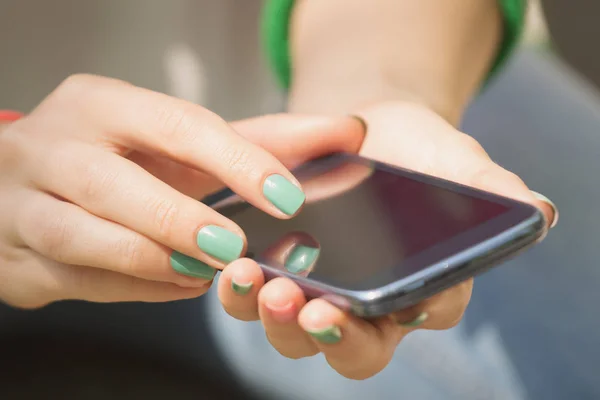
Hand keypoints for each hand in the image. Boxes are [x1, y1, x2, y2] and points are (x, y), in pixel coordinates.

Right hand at [0, 74, 355, 307]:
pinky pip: (75, 281)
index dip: (235, 160)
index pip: (174, 125)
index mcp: (100, 105)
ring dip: (151, 262)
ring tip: (206, 273)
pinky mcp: (14, 259)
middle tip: (236, 249)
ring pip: (81, 239)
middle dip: (179, 221)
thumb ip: (264, 139)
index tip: (286, 195)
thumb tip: (348, 133)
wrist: (27, 180)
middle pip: (113, 185)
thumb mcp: (182, 140)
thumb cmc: (122, 157)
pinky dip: (132, 288)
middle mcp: (51, 147)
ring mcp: (21, 204)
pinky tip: (176, 284)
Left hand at [217, 101, 557, 379]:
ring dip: (274, 316)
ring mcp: (321, 292)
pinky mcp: (279, 272)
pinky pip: (256, 295)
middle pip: (351, 345)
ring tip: (257, 280)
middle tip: (307, 308)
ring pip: (295, 331)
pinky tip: (232, 264)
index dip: (392, 324)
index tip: (366, 312)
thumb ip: (487, 187)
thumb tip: (537, 210)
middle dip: (327, 333)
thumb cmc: (417, 151)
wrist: (362, 132)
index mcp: (423, 288)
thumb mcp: (455, 160)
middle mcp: (372, 305)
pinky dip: (241, 288)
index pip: (418, 321)